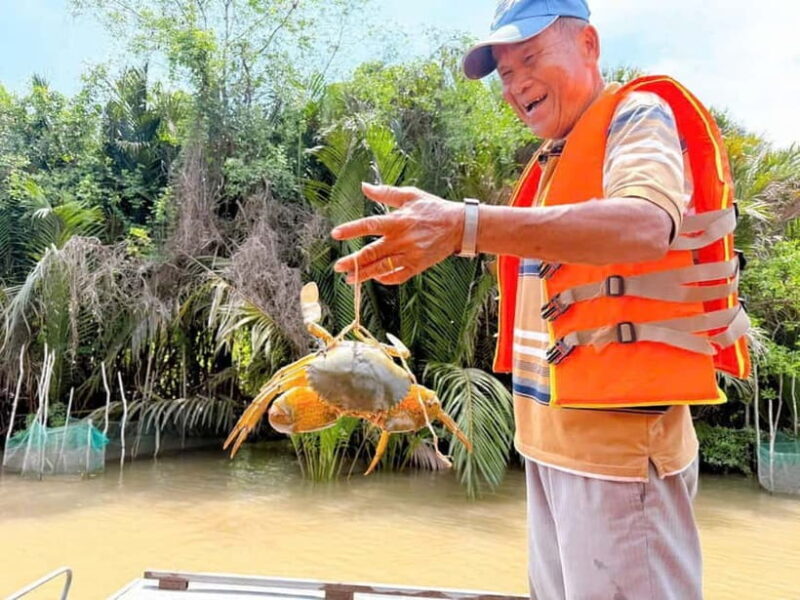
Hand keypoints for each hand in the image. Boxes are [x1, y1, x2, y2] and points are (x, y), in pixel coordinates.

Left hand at [331, 183, 464, 284]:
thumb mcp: (410, 195)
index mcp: (398, 220)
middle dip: (353, 261)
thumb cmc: (433, 208)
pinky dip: (385, 279)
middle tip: (338, 266)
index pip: (370, 225)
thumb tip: (364, 186)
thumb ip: (386, 193)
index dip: (351, 229)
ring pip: (382, 268)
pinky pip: (398, 276)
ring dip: (364, 274)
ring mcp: (410, 254)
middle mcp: (402, 239)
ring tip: (349, 279)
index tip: (336, 234)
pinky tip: (375, 278)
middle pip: (372, 252)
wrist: (459, 226)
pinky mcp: (418, 266)